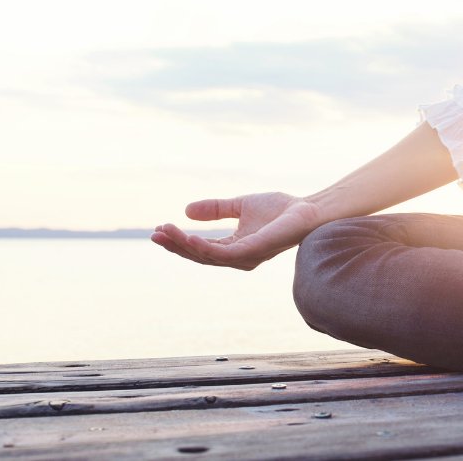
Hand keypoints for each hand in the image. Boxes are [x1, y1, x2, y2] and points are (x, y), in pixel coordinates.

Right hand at [151, 192, 324, 269]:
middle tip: (155, 234)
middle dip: (176, 246)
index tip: (160, 228)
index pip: (201, 248)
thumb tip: (186, 210)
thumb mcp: (240, 205)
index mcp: (235, 248)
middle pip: (200, 256)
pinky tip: (190, 238)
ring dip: (184, 244)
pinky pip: (224, 254)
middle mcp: (238, 257)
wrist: (306, 209)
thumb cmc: (280, 209)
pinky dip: (205, 247)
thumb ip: (216, 209)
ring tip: (165, 231)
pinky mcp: (254, 251)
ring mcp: (246, 257)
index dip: (180, 240)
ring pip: (207, 256)